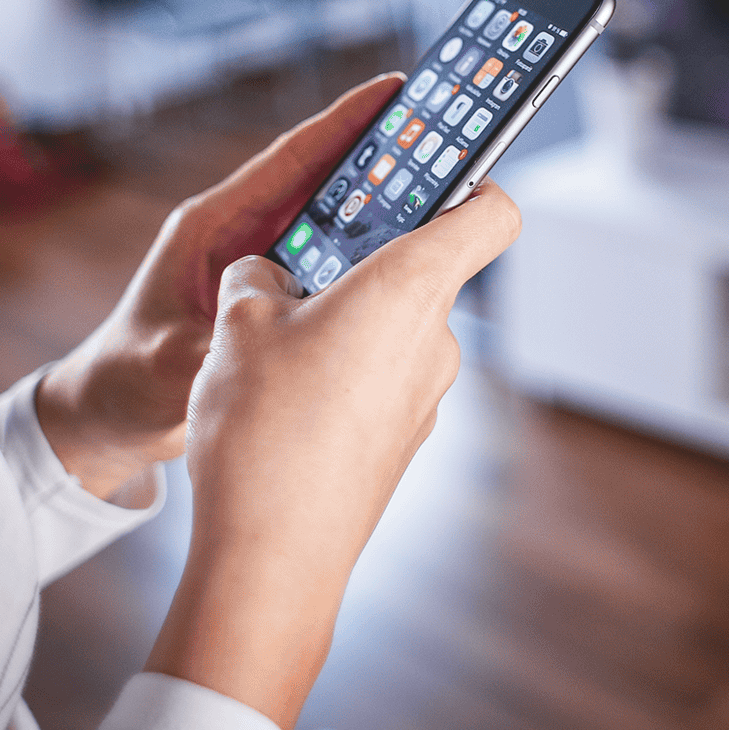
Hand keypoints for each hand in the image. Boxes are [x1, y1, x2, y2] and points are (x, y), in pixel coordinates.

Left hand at [35, 74, 405, 500]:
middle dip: (381, 157)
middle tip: (445, 136)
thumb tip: (251, 341)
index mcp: (213, 226)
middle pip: (323, 182)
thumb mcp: (162, 363)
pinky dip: (369, 259)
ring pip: (335, 222)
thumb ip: (206, 348)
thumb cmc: (124, 379)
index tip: (393, 90)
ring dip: (383, 208)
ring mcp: (261, 265)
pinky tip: (413, 264)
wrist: (111, 415)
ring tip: (447, 192)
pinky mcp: (275, 296)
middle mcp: (242, 234)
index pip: (288, 160)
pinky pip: (333, 266)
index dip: (341, 123)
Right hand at [145, 179, 521, 729]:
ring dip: (342, 320)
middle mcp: (434, 339)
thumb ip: (259, 277)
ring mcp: (425, 395)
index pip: (491, 212)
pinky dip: (341, 372)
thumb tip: (268, 275)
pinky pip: (379, 379)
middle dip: (360, 259)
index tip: (432, 169)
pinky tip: (281, 398)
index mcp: (409, 289)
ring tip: (269, 343)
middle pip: (422, 268)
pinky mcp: (402, 439)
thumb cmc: (262, 431)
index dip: (473, 179)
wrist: (272, 560)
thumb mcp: (237, 325)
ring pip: (392, 327)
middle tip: (296, 263)